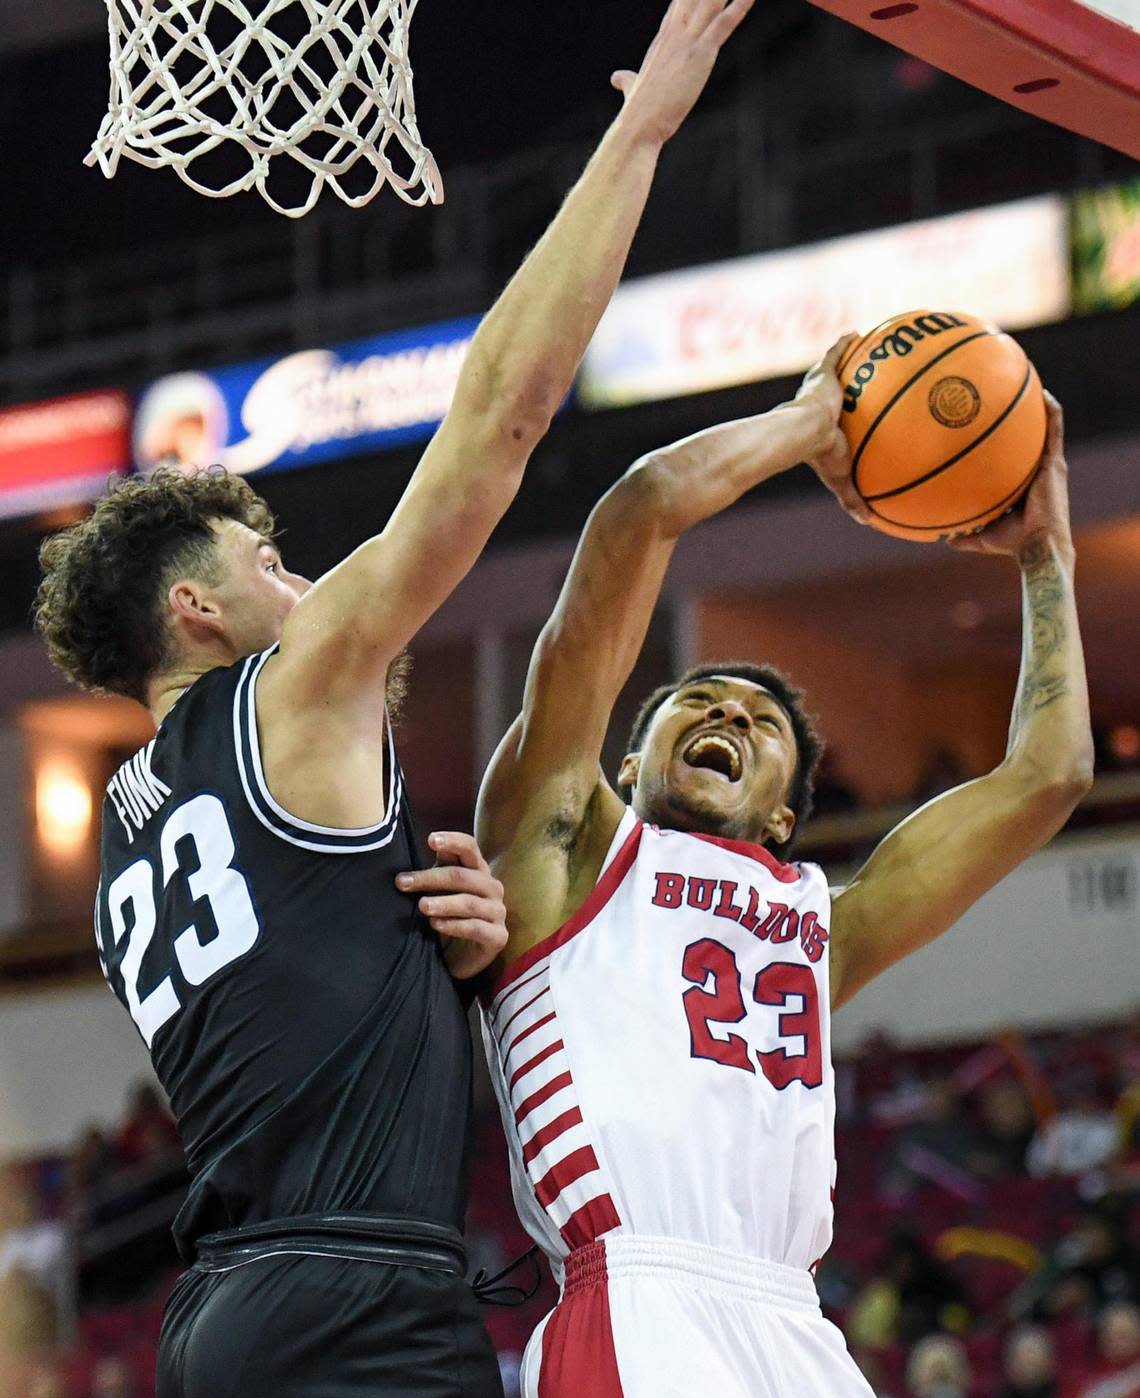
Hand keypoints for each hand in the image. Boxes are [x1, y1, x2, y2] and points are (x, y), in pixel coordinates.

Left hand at [396, 832, 507, 979]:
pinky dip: (455, 925)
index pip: (470, 847)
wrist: (462, 957)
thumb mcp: (439, 892)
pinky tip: (436, 925)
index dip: (452, 842)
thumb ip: (433, 874)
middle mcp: (492, 887)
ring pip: (470, 903)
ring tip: (422, 906)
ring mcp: (498, 912)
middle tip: (403, 883)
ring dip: (443, 903)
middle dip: (431, 878)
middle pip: (463, 876)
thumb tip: (407, 867)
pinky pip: (476, 928)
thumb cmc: (449, 917)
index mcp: (478, 870)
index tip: (430, 840)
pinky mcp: (498, 936)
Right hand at [612, 0, 754, 146]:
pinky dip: (738, 7)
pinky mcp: (700, 55)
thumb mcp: (633, 88)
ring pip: (710, 1)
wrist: (638, 126)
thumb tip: (617, 78)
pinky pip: (723, 24)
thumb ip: (627, 80)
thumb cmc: (638, 111)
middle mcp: (674, 32)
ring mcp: (687, 41)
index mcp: (663, 38)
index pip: (681, 1)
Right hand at [794, 333, 870, 524]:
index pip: (835, 418)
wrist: (802, 433)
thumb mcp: (841, 478)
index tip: (856, 414)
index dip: (843, 414)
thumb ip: (853, 497)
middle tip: (861, 379)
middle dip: (847, 383)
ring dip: (849, 358)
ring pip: (838, 368)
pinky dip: (846, 342)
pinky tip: (859, 332)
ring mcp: (821, 386)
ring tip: (866, 346)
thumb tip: (869, 522)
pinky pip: (837, 352)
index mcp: (822, 425)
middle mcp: (820, 403)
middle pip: (837, 390)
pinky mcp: (824, 371)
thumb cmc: (818, 456)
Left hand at [949, 393, 1072, 562]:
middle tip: (999, 396)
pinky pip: (1054, 429)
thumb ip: (964, 536)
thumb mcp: (982, 537)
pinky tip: (1042, 394)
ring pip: (1044, 428)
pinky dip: (1051, 411)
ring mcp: (1047, 465)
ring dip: (1037, 405)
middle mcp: (1036, 470)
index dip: (1004, 444)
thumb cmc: (1013, 544)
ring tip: (1026, 381)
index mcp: (1022, 483)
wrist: (1038, 546)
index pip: (1013, 458)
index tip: (987, 427)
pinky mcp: (1054, 463)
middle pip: (1026, 437)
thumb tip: (943, 539)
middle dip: (1019, 417)